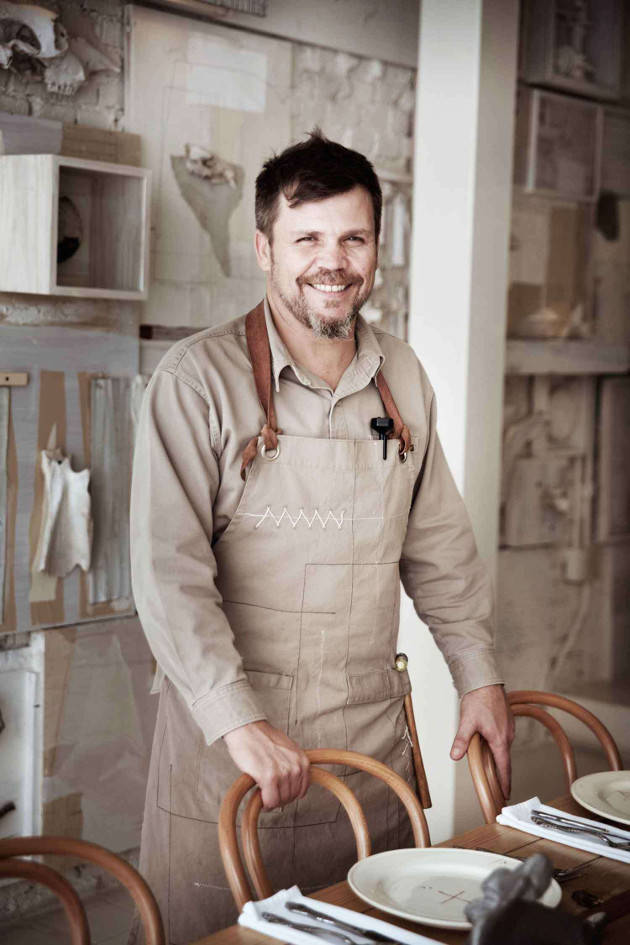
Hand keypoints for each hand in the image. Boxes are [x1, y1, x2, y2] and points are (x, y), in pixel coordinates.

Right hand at [223, 720, 309, 809]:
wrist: (247, 729)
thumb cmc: (263, 737)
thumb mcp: (288, 749)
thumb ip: (293, 765)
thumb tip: (293, 783)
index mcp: (302, 761)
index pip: (302, 791)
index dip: (289, 794)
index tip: (280, 792)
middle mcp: (296, 767)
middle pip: (291, 798)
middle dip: (279, 798)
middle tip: (269, 793)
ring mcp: (283, 773)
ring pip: (280, 801)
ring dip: (271, 800)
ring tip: (264, 792)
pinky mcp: (269, 777)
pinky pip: (270, 801)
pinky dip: (265, 802)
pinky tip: (260, 795)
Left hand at [450, 684, 514, 798]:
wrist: (485, 680)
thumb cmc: (478, 699)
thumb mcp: (466, 722)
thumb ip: (461, 741)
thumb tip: (455, 756)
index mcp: (499, 739)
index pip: (504, 766)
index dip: (505, 782)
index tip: (506, 794)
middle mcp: (508, 735)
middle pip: (504, 758)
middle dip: (500, 771)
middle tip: (496, 785)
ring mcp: (509, 727)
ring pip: (502, 747)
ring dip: (497, 756)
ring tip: (490, 765)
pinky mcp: (507, 720)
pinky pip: (503, 737)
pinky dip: (497, 744)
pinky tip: (487, 742)